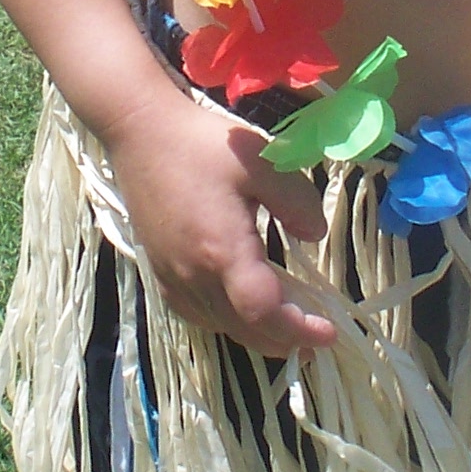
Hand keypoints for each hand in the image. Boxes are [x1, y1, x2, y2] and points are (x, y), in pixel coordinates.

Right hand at [102, 78, 336, 360]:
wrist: (141, 131)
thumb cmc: (203, 144)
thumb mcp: (262, 162)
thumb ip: (297, 202)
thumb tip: (315, 235)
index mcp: (222, 252)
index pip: (264, 313)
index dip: (299, 329)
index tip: (329, 331)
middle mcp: (194, 276)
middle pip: (245, 330)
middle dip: (285, 339)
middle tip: (317, 331)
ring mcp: (173, 277)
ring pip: (221, 326)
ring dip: (258, 333)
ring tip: (288, 322)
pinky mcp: (160, 271)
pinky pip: (198, 314)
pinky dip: (227, 321)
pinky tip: (241, 305)